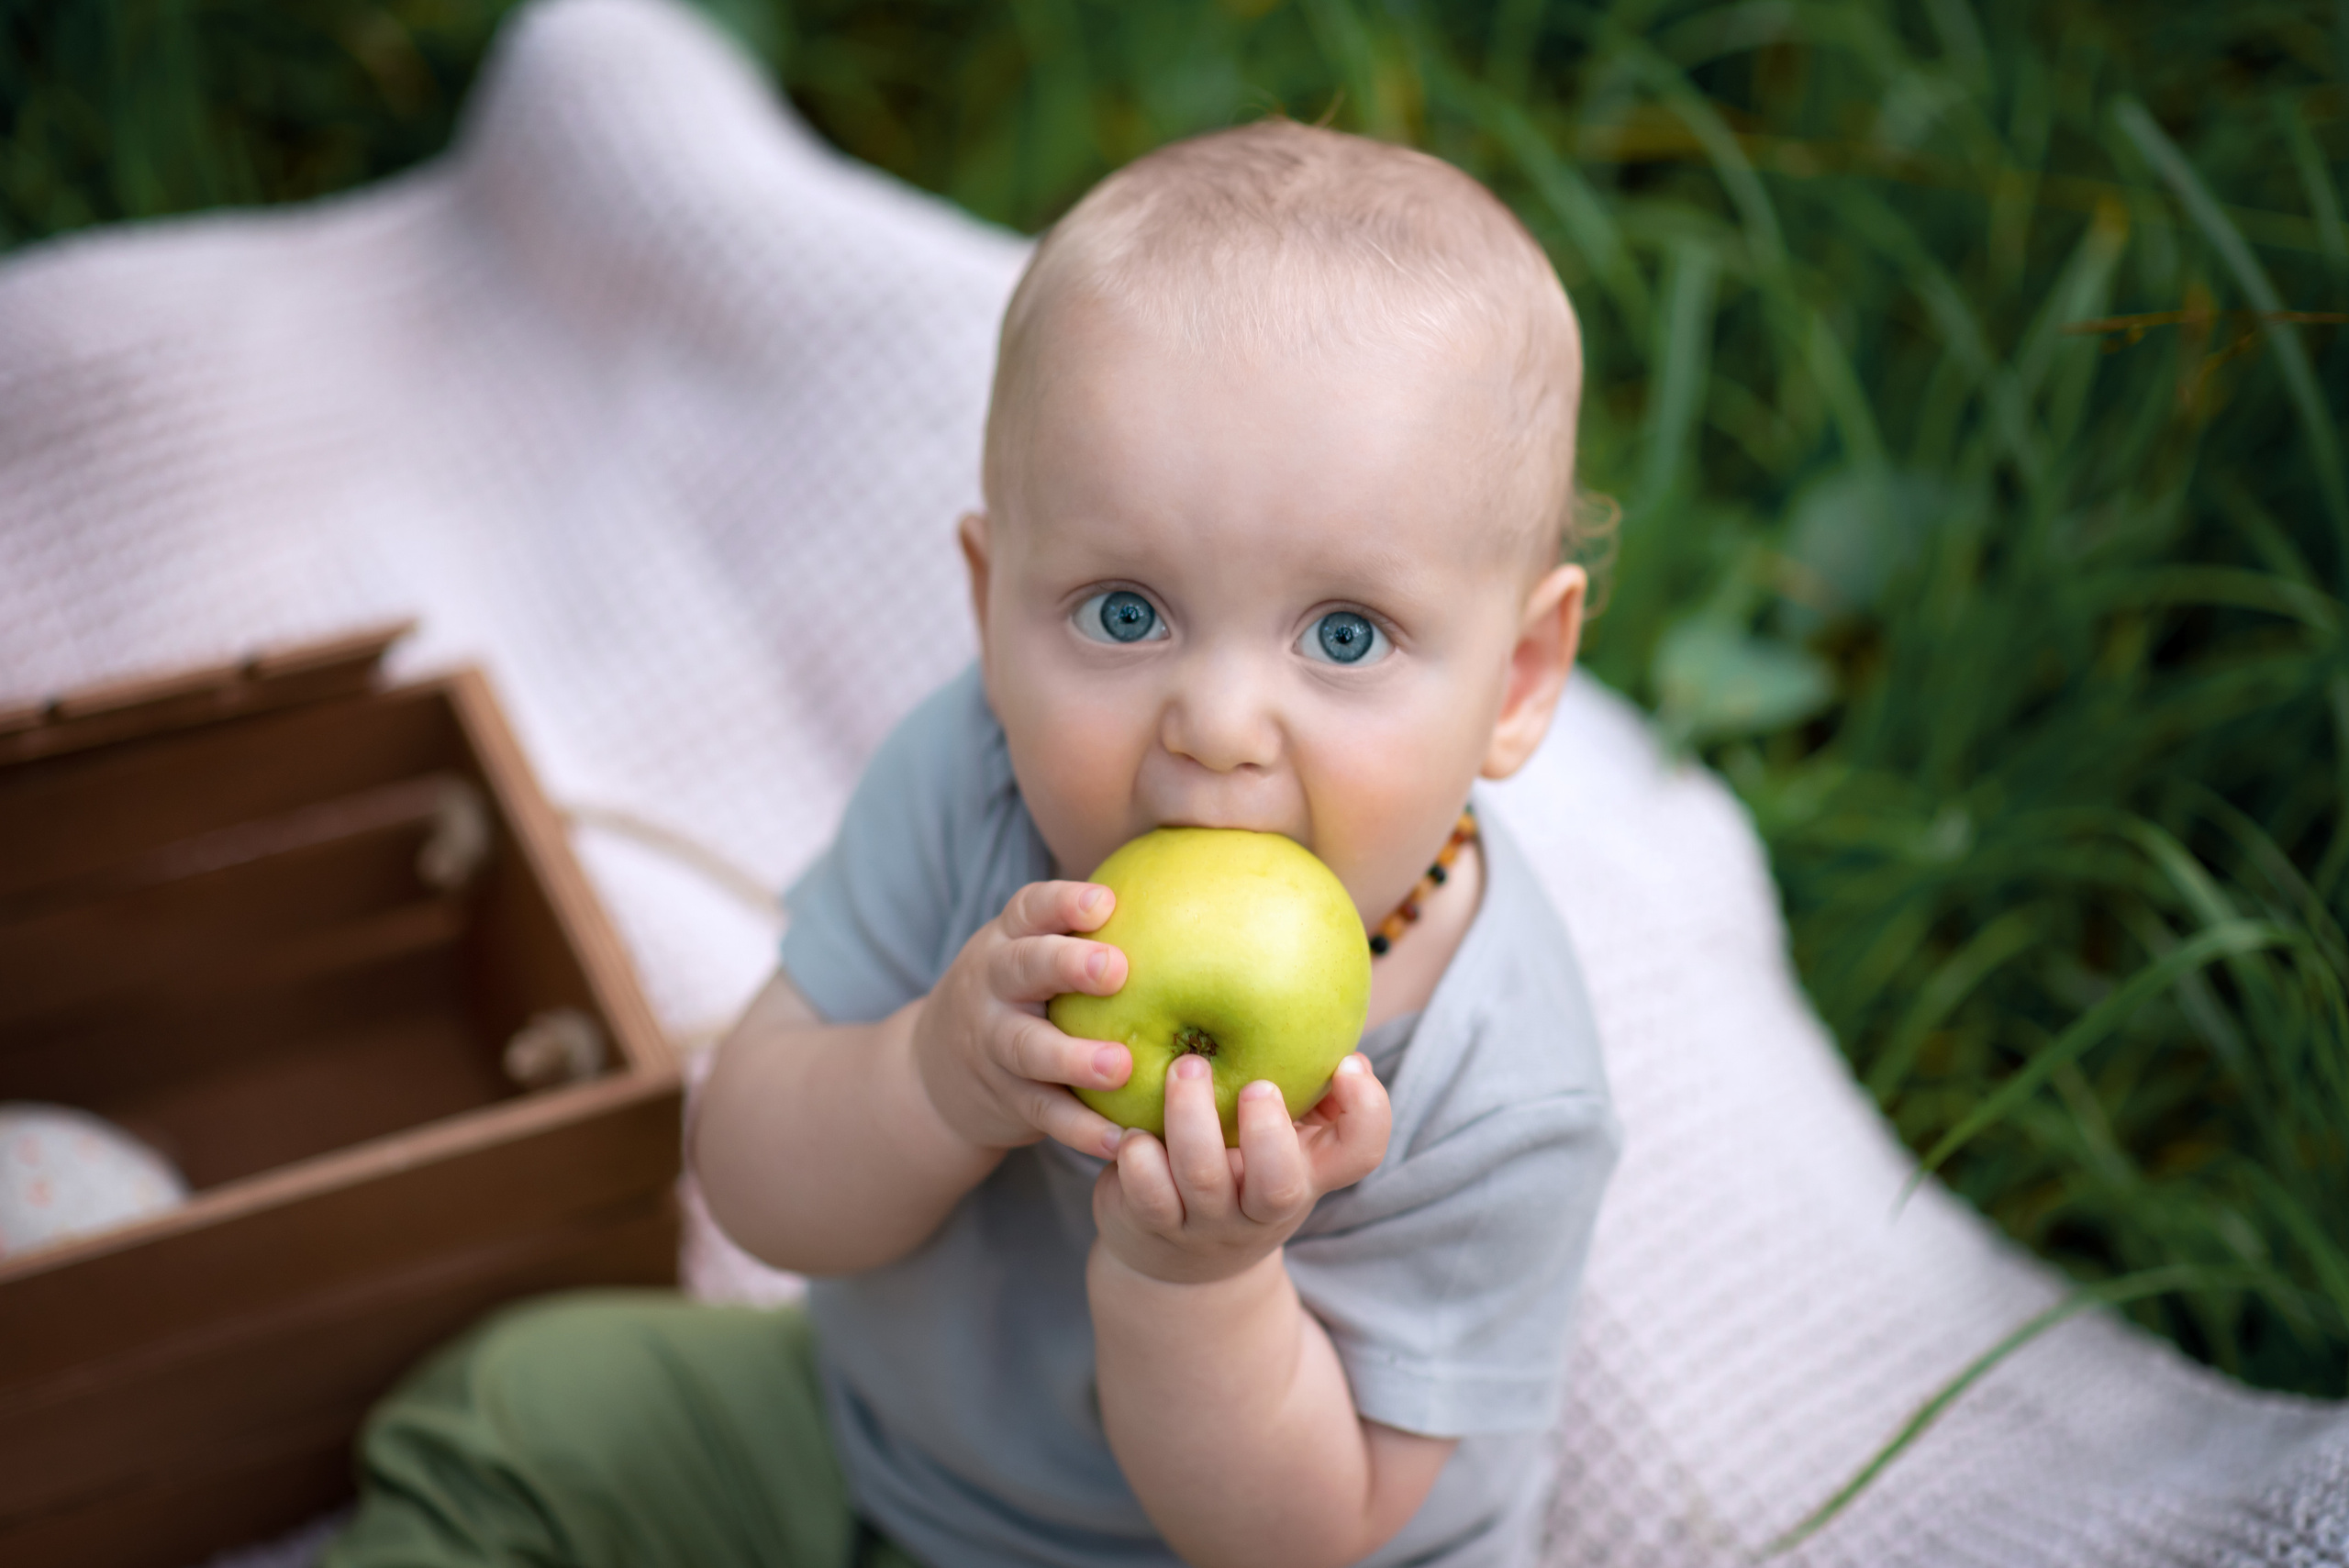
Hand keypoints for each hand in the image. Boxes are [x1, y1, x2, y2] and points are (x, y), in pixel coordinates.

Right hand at [910, 881, 1135, 1158]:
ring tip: (1120, 1066)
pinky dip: (1081, 1129)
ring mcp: (992, 1044)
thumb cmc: (1025, 994)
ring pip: (1027, 1048)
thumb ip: (1093, 930)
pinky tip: (1123, 1140)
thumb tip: (1198, 885)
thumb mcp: (1035, 952)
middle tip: (1115, 969)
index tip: (1105, 902)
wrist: (938, 1071)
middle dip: (1066, 965)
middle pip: (1023, 968)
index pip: (1030, 909)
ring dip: (1072, 1058)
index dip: (1064, 902)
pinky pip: (1044, 1115)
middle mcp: (993, 984)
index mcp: (1009, 940)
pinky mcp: (1005, 1098)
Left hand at [1093, 1051, 1391, 1284]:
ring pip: (1203, 1177)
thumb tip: (1337, 1029)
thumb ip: (1308, 1088)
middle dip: (1268, 1132)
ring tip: (1184, 1068)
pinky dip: (1138, 1155)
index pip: (1361, 1153)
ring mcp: (1209, 1220)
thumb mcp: (1284, 1138)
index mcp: (1307, 1172)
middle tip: (1255, 1084)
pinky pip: (1147, 1193)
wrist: (1183, 1266)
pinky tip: (1131, 1128)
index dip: (1368, 1111)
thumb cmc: (1242, 1167)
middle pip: (1279, 1184)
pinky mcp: (1156, 1224)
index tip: (1347, 1064)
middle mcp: (1262, 1204)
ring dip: (1191, 1118)